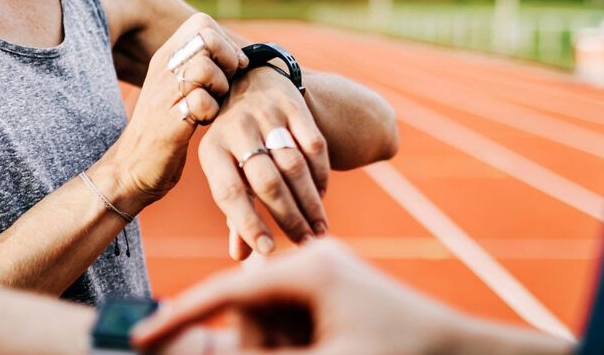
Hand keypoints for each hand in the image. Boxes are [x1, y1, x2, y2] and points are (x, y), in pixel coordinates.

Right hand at [99, 13, 246, 212]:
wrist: (131, 169)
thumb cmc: (166, 129)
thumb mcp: (178, 89)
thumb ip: (200, 67)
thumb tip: (240, 56)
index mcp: (165, 58)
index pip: (202, 22)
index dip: (225, 41)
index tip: (230, 67)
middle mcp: (163, 70)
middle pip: (206, 38)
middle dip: (226, 61)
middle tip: (223, 86)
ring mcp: (163, 95)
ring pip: (204, 68)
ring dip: (220, 88)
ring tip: (212, 105)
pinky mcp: (169, 123)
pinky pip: (202, 102)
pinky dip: (211, 113)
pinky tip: (203, 123)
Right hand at [132, 238, 460, 354]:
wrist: (464, 353)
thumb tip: (199, 354)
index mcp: (307, 267)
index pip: (226, 293)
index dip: (180, 321)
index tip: (139, 340)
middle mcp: (312, 258)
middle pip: (247, 312)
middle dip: (259, 348)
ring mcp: (323, 273)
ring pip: (268, 322)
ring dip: (279, 349)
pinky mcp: (333, 290)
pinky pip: (290, 322)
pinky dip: (295, 346)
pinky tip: (325, 352)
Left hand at [200, 66, 329, 257]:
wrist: (249, 79)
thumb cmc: (234, 142)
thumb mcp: (225, 169)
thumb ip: (234, 211)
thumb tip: (241, 256)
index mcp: (211, 149)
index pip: (228, 192)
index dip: (247, 224)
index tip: (267, 251)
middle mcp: (236, 129)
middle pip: (266, 181)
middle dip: (289, 218)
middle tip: (304, 242)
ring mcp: (265, 114)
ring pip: (293, 165)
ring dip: (310, 202)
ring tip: (319, 229)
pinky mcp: (292, 104)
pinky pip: (313, 144)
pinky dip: (320, 174)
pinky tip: (322, 196)